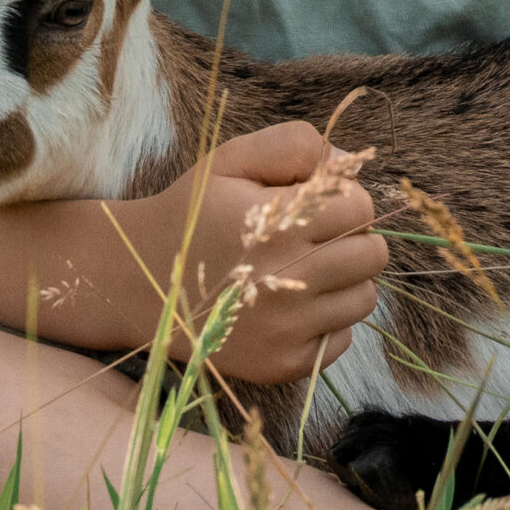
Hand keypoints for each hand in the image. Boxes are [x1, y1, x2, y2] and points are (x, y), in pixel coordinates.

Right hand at [150, 124, 388, 387]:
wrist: (137, 283)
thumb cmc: (192, 213)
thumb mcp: (231, 159)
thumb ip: (293, 145)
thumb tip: (348, 163)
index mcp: (278, 223)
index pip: (361, 208)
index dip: (345, 200)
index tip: (316, 204)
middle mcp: (288, 279)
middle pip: (373, 255)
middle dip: (352, 239)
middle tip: (314, 238)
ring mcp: (286, 329)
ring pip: (364, 298)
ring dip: (345, 281)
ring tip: (304, 270)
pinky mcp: (281, 364)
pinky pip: (341, 340)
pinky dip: (327, 322)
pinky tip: (291, 305)